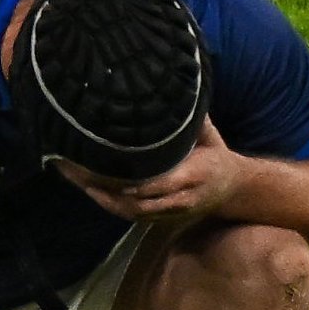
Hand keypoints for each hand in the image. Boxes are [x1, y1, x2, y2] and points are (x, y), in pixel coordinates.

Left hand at [53, 141, 254, 227]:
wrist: (231, 188)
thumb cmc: (215, 155)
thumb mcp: (210, 136)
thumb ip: (195, 121)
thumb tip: (180, 92)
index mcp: (195, 175)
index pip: (164, 183)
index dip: (139, 183)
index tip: (114, 172)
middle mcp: (181, 198)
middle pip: (141, 201)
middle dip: (110, 190)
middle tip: (81, 171)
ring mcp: (170, 211)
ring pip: (133, 211)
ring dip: (104, 198)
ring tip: (77, 179)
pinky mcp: (160, 217)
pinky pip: (132, 215)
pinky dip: (109, 204)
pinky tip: (89, 188)